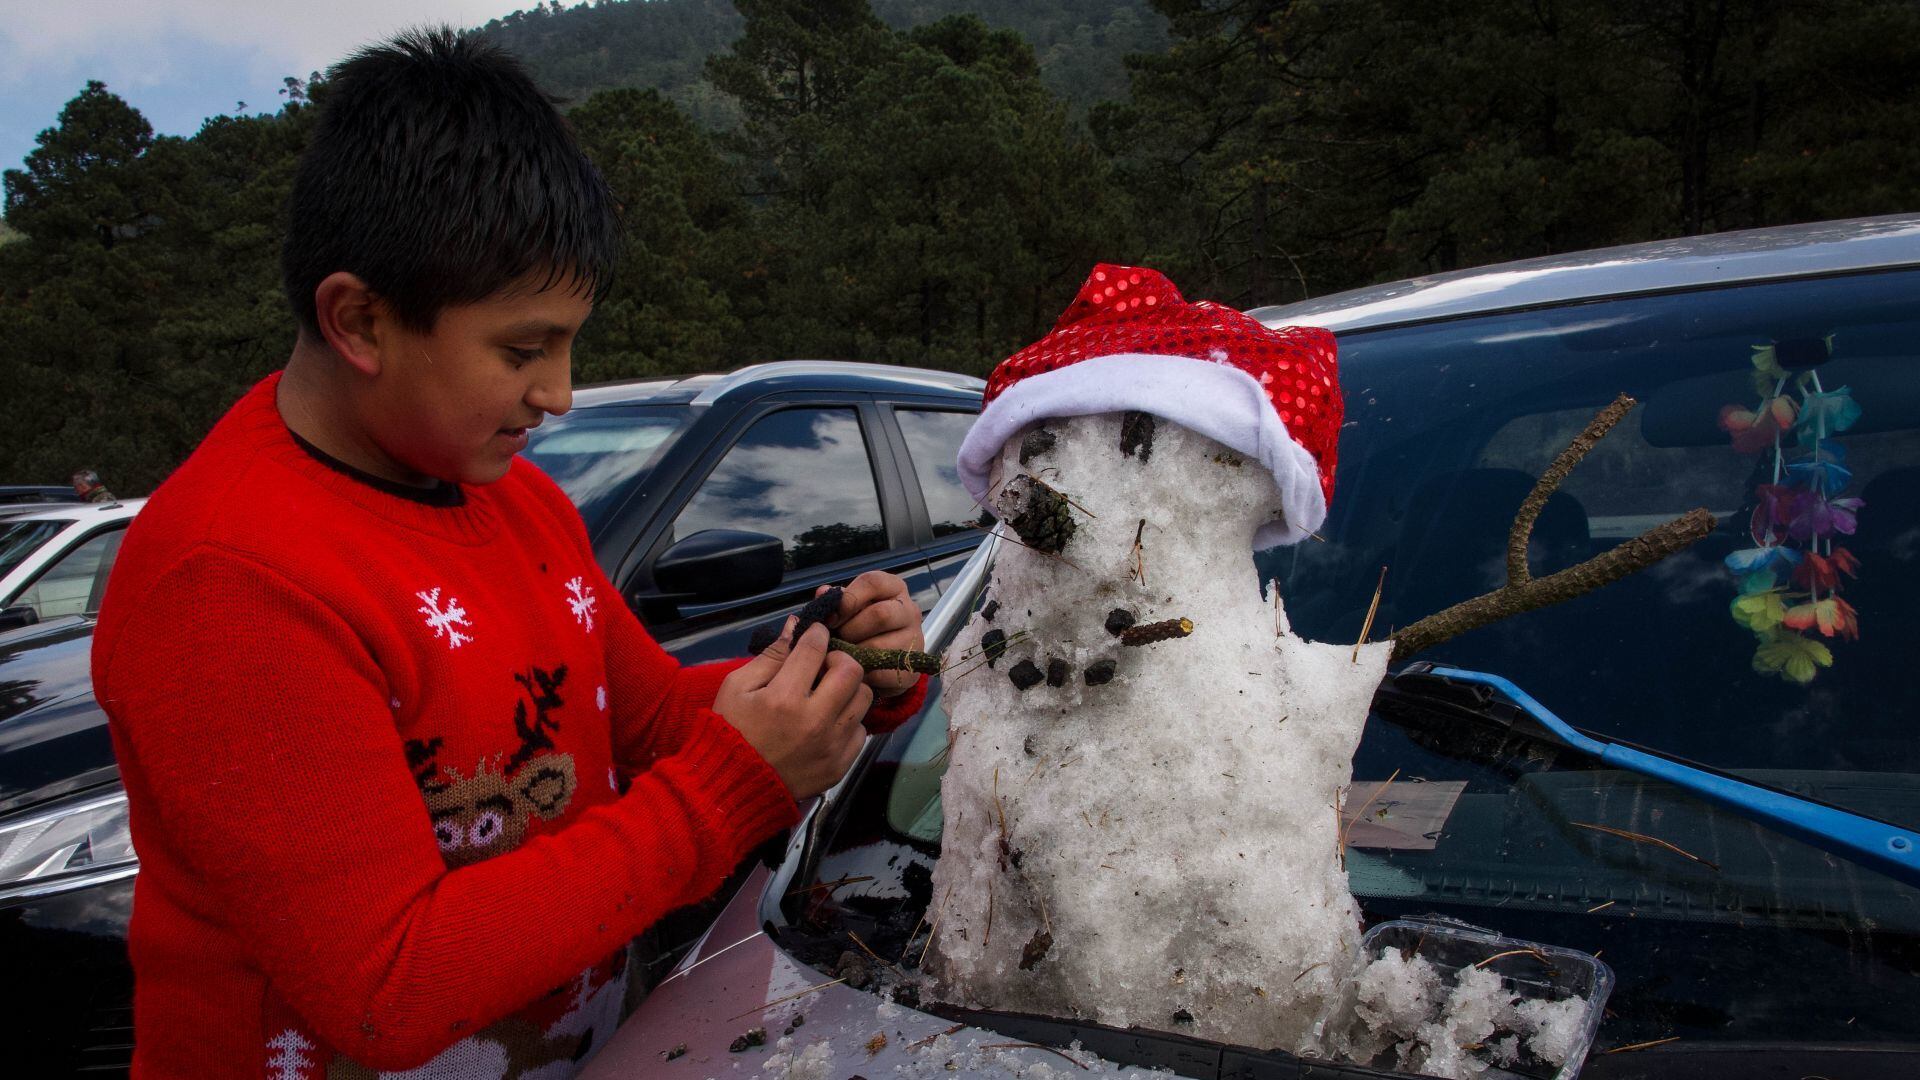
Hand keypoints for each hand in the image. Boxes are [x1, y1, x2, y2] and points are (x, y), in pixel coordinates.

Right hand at [714, 619, 871, 799]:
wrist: (731, 787)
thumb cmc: (730, 731)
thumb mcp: (737, 687)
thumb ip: (770, 656)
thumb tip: (796, 626)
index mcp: (783, 698)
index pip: (815, 649)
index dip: (816, 634)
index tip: (814, 634)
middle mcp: (814, 721)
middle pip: (852, 671)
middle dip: (839, 659)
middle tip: (823, 666)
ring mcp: (830, 746)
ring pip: (863, 699)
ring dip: (848, 690)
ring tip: (828, 694)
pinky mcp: (839, 766)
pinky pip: (861, 731)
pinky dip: (848, 722)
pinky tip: (828, 723)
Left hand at [819, 571, 923, 697]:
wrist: (882, 664)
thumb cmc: (861, 627)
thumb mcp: (849, 608)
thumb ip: (836, 600)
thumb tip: (823, 593)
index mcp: (893, 588)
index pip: (873, 582)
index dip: (847, 599)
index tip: (830, 617)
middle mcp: (909, 610)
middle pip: (880, 614)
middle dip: (850, 629)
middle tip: (837, 639)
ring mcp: (914, 640)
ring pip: (879, 646)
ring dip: (853, 653)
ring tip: (842, 655)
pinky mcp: (909, 668)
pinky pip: (879, 671)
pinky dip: (859, 673)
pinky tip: (852, 670)